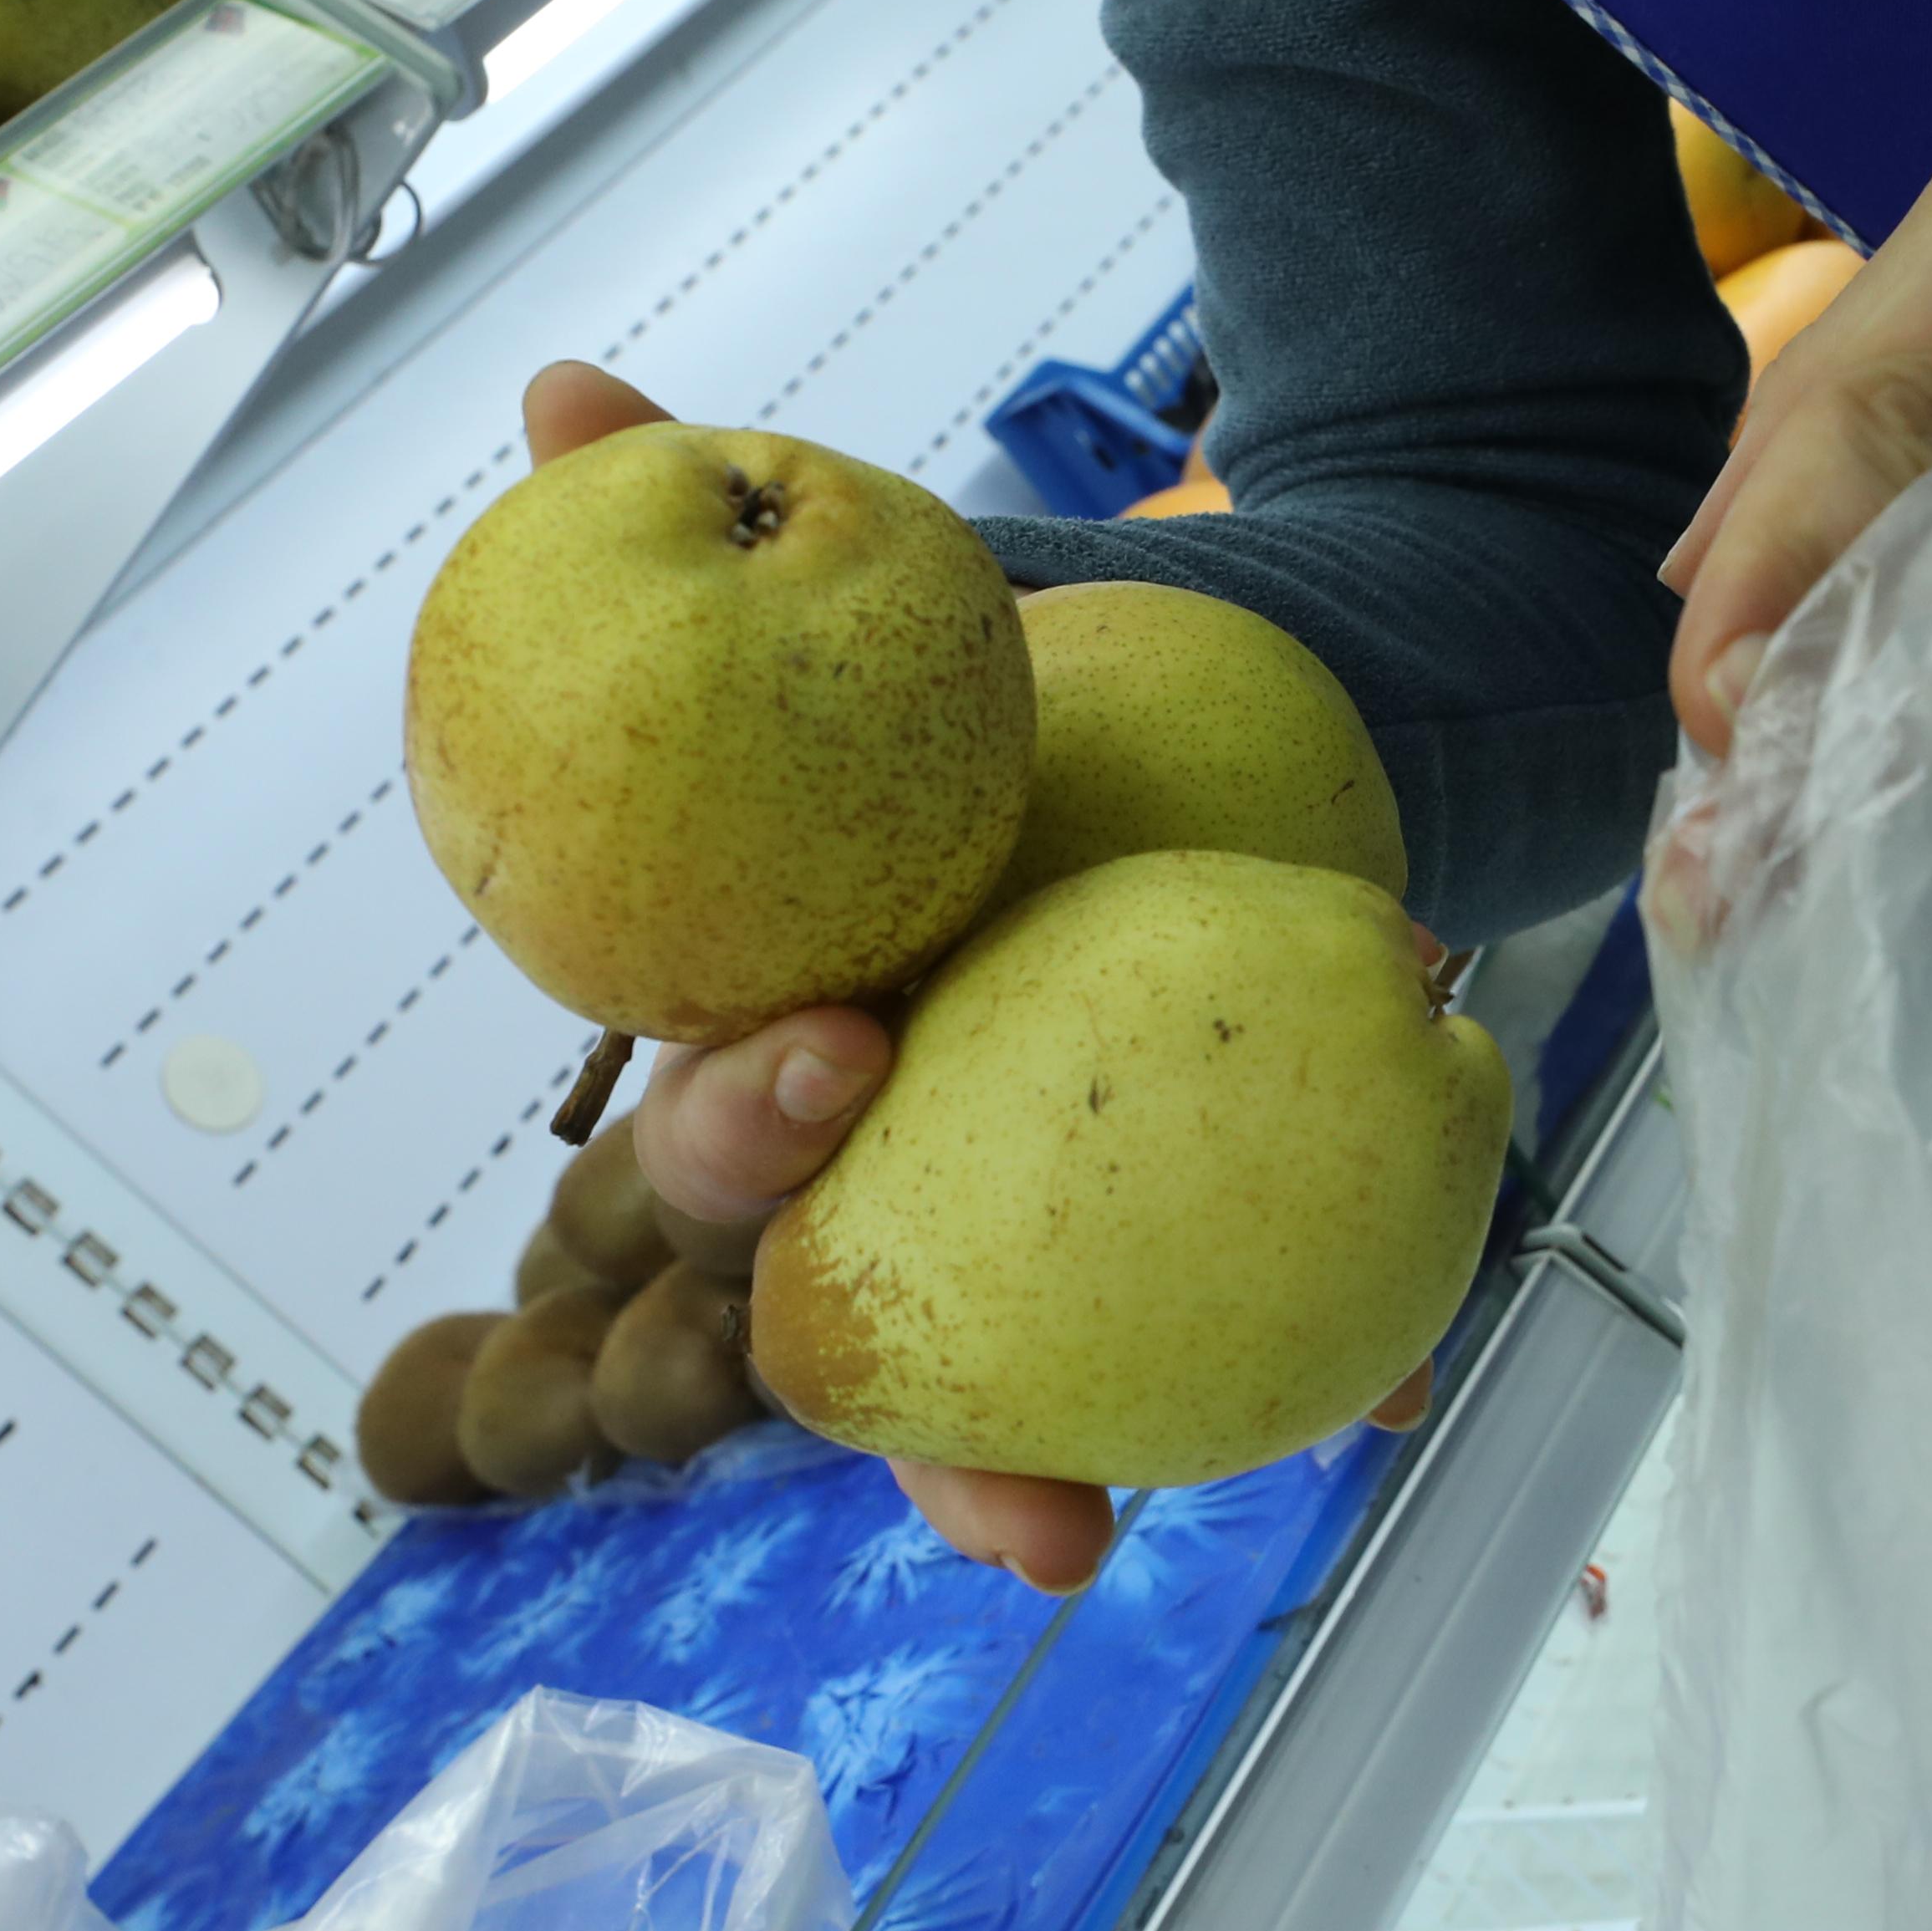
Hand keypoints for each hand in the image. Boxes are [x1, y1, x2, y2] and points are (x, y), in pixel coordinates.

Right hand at [518, 363, 1436, 1595]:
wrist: (1295, 697)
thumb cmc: (1045, 674)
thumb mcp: (915, 585)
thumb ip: (729, 513)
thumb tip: (559, 395)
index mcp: (794, 1041)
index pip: (715, 1129)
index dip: (730, 1129)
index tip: (828, 1052)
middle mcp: (893, 1167)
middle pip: (820, 1305)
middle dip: (848, 1356)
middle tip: (951, 1370)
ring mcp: (1029, 1229)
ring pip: (992, 1386)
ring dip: (1007, 1471)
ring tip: (1063, 1535)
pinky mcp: (1194, 1242)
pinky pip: (1240, 1336)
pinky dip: (1306, 1375)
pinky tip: (1371, 1410)